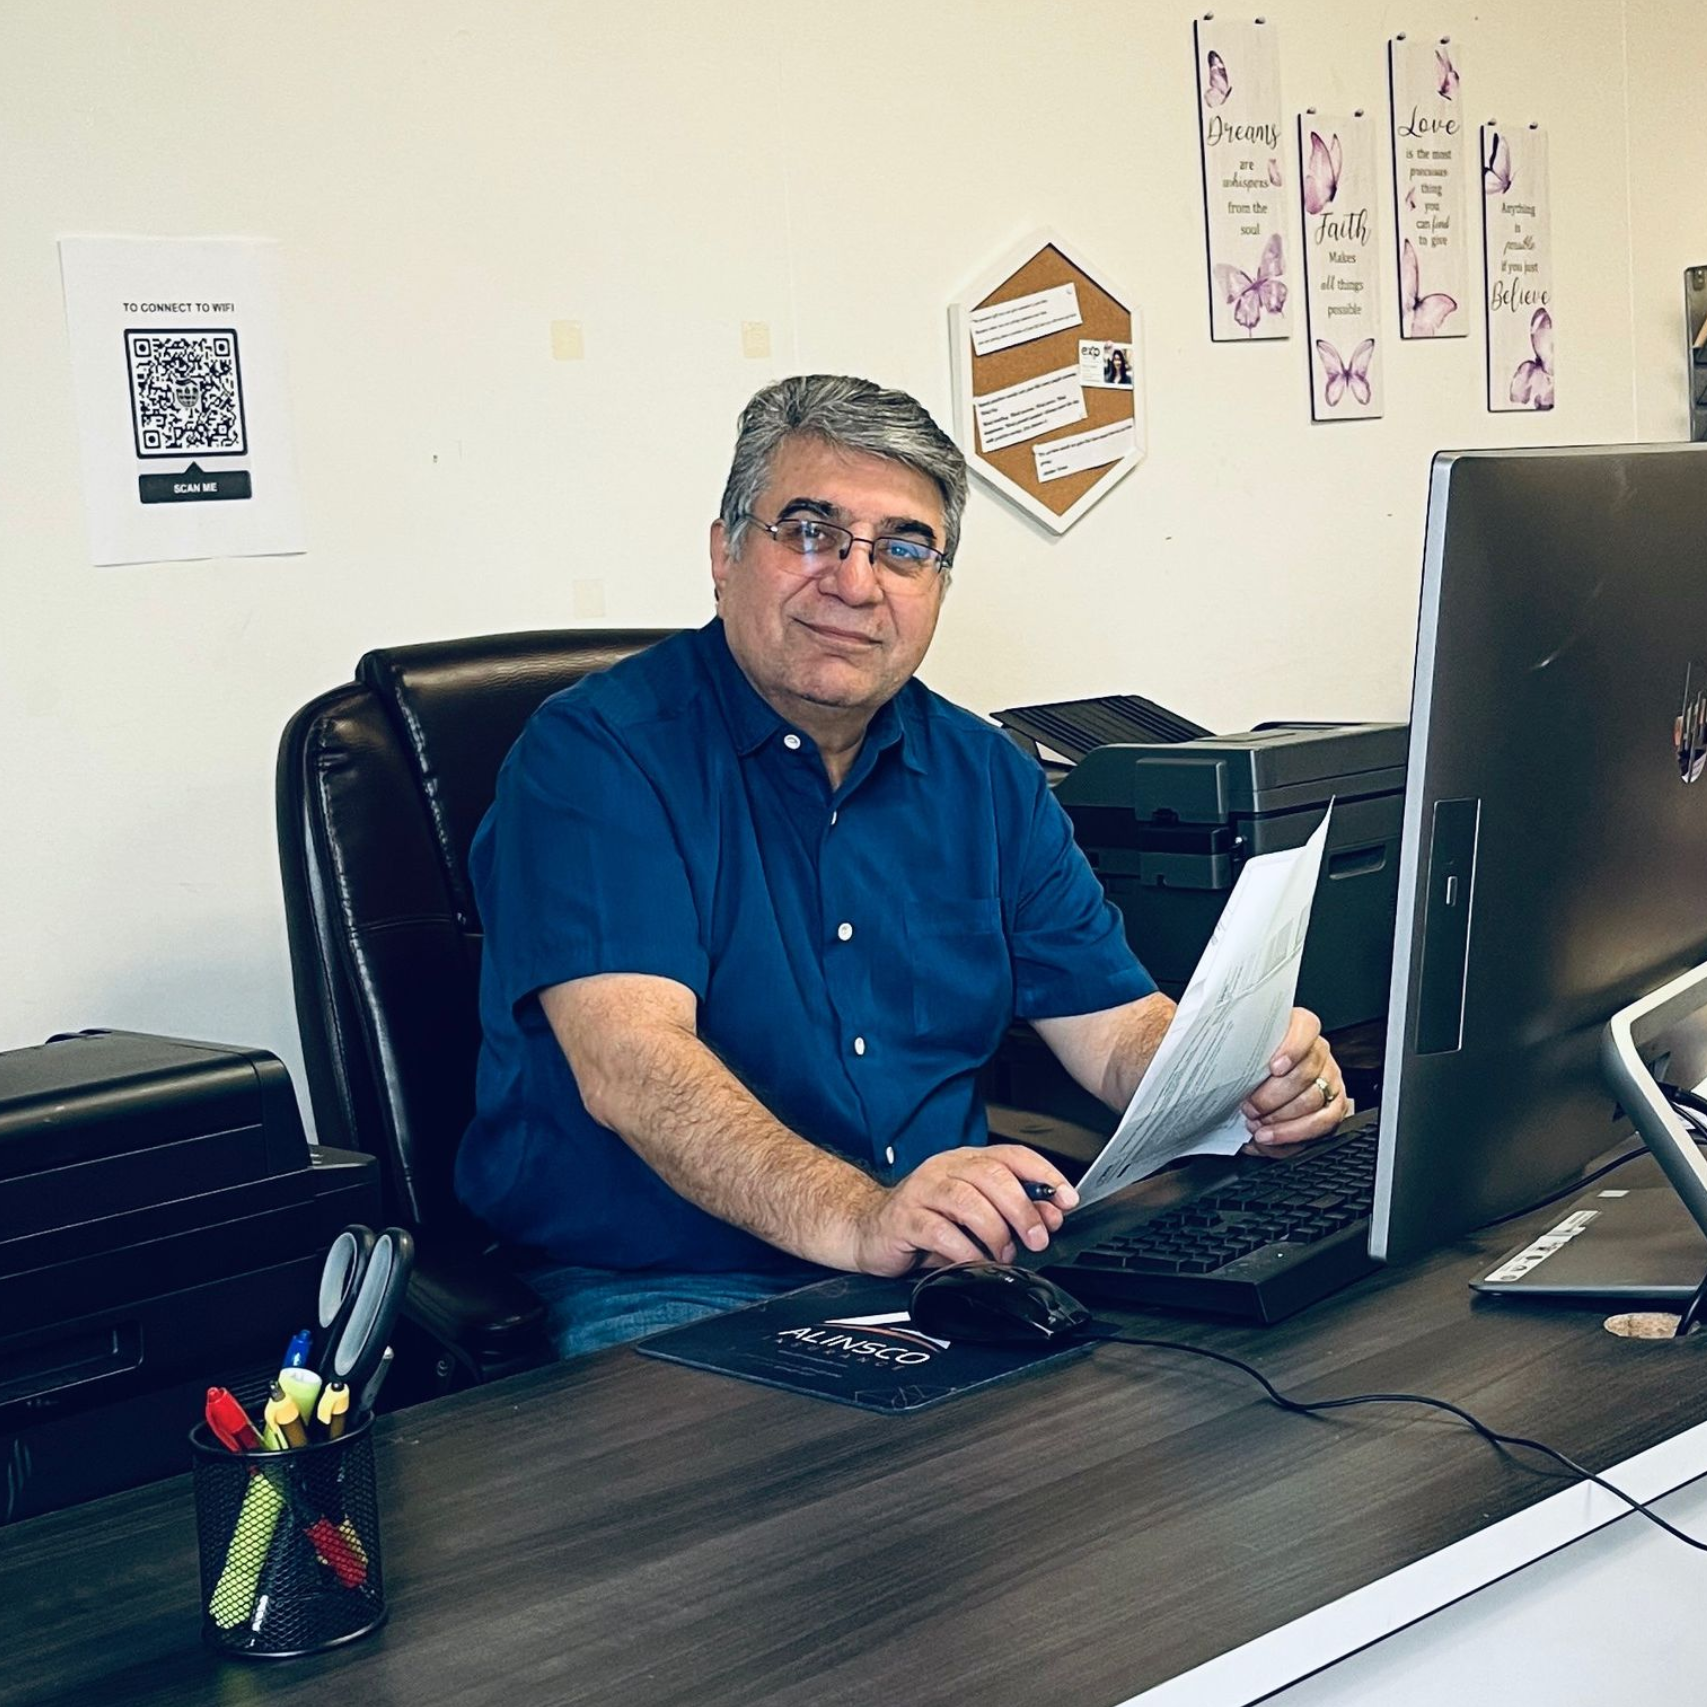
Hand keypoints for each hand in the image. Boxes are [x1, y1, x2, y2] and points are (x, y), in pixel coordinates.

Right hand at [851, 1145, 1077, 1276]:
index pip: (1012, 1155)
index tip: (1066, 1199)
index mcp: (966, 1162)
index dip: (1044, 1174)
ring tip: (1003, 1255)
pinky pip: (940, 1231)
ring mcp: (922, 1191)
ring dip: (995, 1231)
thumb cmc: (925, 1220)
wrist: (869, 1229)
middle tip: (1037, 1238)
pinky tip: (974, 1261)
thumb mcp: (974, 1216)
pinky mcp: (904, 1218)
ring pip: (967, 1200)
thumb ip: (1011, 1213)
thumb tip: (1049, 1216)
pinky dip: (964, 1250)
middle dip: (1022, 1209)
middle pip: (992, 1176)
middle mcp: (945, 1168)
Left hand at [1240, 1008, 1346, 1147]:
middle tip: (1248, 1106)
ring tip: (1255, 1124)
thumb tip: (1217, 1057)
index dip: (1292, 1048)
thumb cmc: (1250, 1064)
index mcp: (1298, 1029)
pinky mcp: (1334, 1106)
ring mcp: (1330, 1079)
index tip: (1273, 1067)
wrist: (1259, 1084)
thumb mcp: (1244, 1051)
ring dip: (1279, 1118)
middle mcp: (1318, 1053)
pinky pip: (1323, 1123)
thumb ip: (1240, 1049)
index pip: (1306, 1028)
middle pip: (1305, 1073)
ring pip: (1312, 1100)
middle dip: (1272, 1096)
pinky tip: (1270, 1137)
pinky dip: (1293, 1134)